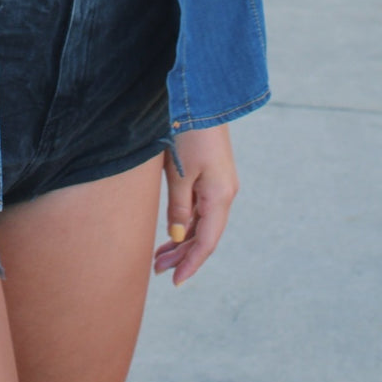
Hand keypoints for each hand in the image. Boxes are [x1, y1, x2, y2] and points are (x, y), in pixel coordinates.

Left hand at [153, 122, 238, 285]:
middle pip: (205, 235)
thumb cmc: (188, 134)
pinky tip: (172, 230)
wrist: (203, 99)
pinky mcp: (213, 175)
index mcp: (220, 197)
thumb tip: (178, 236)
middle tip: (156, 270)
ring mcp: (220, 184)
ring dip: (182, 240)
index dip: (191, 264)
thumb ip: (179, 207)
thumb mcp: (179, 172)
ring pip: (202, 223)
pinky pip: (201, 207)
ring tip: (159, 256)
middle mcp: (225, 194)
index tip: (175, 282)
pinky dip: (186, 222)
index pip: (207, 242)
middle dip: (182, 255)